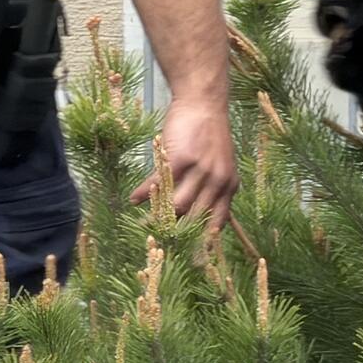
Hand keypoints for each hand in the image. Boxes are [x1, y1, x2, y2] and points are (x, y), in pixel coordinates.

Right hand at [133, 94, 237, 235]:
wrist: (204, 103)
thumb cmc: (210, 133)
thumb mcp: (221, 163)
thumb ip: (213, 187)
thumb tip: (198, 213)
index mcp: (229, 186)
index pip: (218, 222)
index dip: (204, 242)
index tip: (192, 259)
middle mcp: (217, 182)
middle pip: (193, 218)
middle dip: (175, 233)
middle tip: (160, 242)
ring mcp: (200, 171)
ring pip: (176, 205)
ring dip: (157, 216)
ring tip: (144, 224)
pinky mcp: (181, 159)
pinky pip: (160, 183)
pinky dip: (144, 192)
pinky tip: (133, 199)